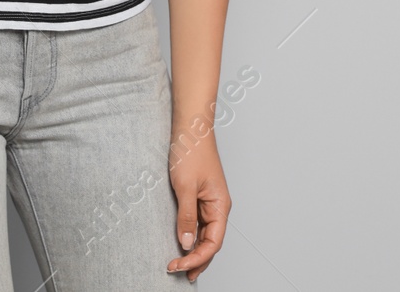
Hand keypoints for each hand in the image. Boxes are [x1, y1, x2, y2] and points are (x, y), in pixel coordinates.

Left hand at [166, 125, 229, 281]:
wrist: (190, 127)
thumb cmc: (191, 151)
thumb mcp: (185, 186)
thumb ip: (186, 216)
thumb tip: (187, 243)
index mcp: (220, 206)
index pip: (213, 243)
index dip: (197, 259)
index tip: (178, 266)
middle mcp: (218, 207)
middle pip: (212, 242)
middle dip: (197, 260)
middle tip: (178, 273)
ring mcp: (210, 202)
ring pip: (206, 235)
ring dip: (194, 251)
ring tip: (181, 266)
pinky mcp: (201, 197)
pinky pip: (199, 223)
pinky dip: (192, 236)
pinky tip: (184, 244)